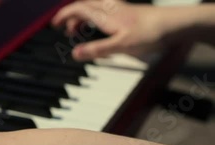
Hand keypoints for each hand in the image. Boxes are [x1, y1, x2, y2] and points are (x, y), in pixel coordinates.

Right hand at [52, 0, 170, 60]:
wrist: (174, 24)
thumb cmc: (150, 32)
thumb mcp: (121, 46)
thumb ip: (97, 50)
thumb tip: (75, 54)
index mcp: (105, 15)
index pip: (78, 9)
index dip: (64, 15)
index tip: (54, 24)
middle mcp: (110, 9)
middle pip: (84, 6)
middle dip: (71, 15)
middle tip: (63, 27)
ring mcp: (119, 10)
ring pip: (94, 8)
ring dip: (82, 17)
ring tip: (77, 31)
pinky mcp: (127, 13)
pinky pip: (104, 12)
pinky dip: (94, 19)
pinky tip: (99, 30)